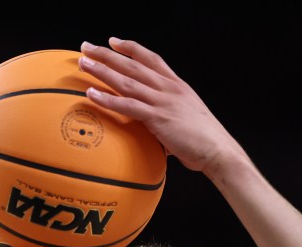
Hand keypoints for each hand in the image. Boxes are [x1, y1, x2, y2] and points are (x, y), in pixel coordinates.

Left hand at [78, 38, 247, 174]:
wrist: (218, 150)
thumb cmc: (202, 140)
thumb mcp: (184, 119)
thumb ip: (166, 117)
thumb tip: (151, 128)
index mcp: (177, 85)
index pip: (151, 59)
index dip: (130, 48)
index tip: (113, 41)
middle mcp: (169, 88)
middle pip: (133, 64)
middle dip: (107, 54)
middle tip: (86, 47)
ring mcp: (163, 101)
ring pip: (126, 80)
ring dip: (102, 70)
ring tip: (83, 63)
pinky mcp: (158, 118)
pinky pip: (127, 105)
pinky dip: (108, 98)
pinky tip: (91, 93)